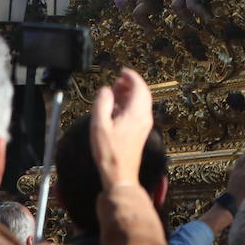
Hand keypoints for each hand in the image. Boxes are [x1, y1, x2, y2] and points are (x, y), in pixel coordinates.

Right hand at [90, 67, 153, 188]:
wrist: (120, 174)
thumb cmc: (110, 153)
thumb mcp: (100, 125)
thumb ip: (102, 103)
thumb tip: (106, 90)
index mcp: (136, 112)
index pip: (139, 86)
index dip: (131, 76)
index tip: (123, 71)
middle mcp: (144, 117)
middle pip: (142, 93)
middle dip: (131, 84)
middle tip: (118, 80)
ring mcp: (144, 125)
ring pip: (141, 102)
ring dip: (130, 94)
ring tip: (116, 92)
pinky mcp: (141, 132)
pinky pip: (139, 111)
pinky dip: (130, 104)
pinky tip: (117, 108)